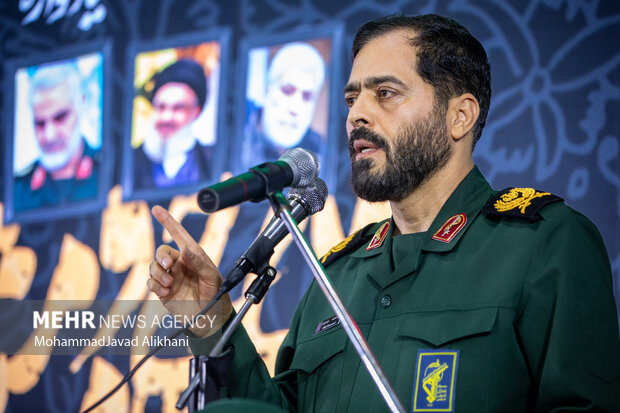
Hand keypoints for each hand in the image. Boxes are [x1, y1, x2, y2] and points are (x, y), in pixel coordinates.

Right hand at [147, 205, 231, 336]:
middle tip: (169, 265)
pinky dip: (156, 286)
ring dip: (159, 274)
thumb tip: (185, 250)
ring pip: (153, 267)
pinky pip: (151, 282)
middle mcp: (180, 264)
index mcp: (193, 256)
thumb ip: (199, 263)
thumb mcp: (212, 277)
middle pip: (161, 252)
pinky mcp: (163, 291)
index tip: (157, 209)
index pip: (179, 234)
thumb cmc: (216, 294)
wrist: (209, 318)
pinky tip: (167, 292)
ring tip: (171, 285)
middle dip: (161, 256)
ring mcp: (170, 277)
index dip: (168, 221)